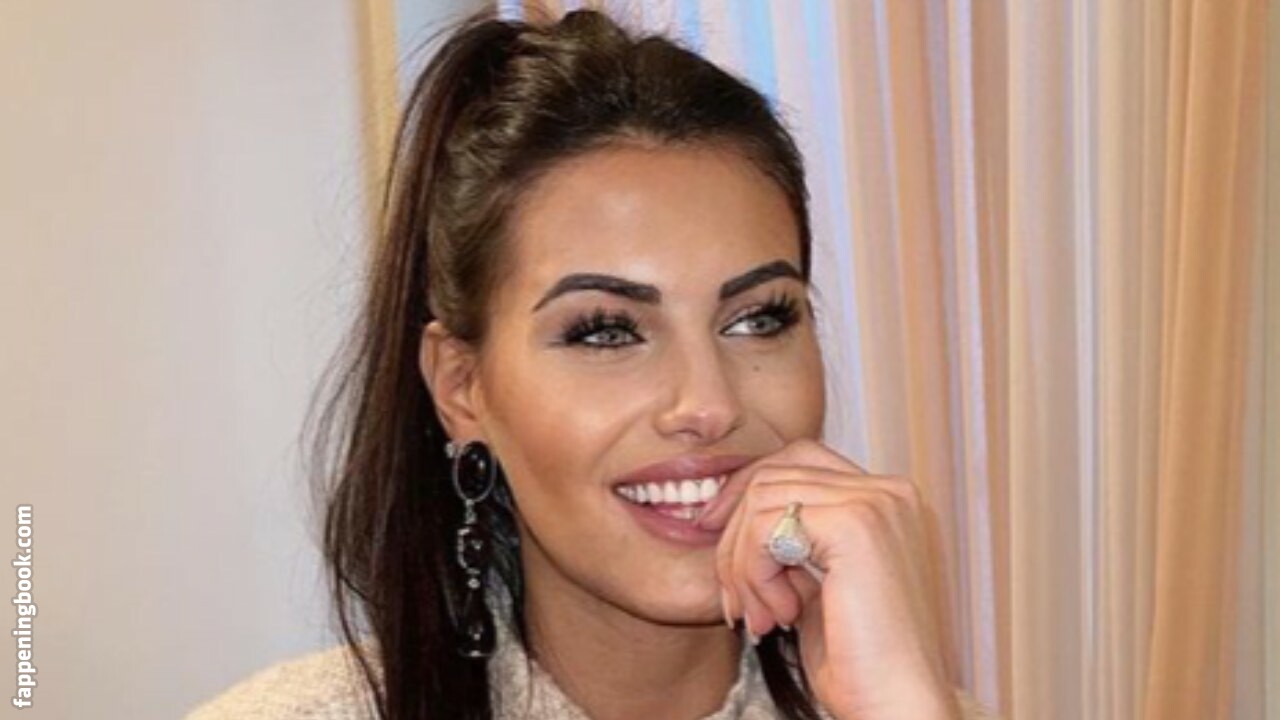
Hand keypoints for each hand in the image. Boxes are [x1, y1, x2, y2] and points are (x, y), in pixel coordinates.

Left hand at [695, 439, 958, 719]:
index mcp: (888, 500)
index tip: (712, 533)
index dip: (747, 492)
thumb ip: (789, 540)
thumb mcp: (814, 584)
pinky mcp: (856, 523)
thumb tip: (728, 510)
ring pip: (761, 498)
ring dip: (743, 565)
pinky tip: (778, 616)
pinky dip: (754, 572)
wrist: (896, 706)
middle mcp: (890, 490)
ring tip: (761, 617)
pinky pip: (765, 524)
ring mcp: (877, 501)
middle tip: (736, 601)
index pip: (798, 459)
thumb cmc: (858, 661)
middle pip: (773, 473)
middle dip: (735, 537)